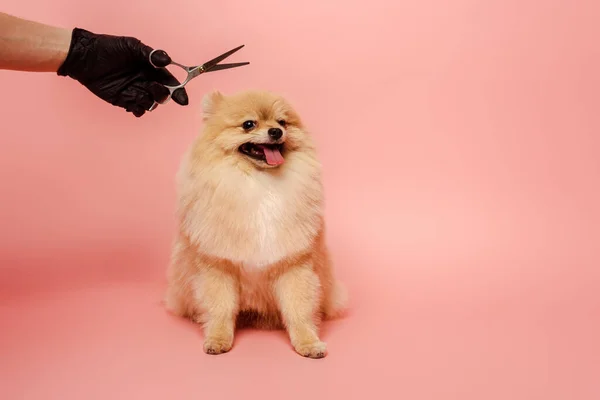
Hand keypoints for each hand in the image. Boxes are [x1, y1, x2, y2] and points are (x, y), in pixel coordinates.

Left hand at [57, 28, 187, 116]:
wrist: (85, 57)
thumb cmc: (109, 48)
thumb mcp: (131, 46)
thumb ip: (150, 54)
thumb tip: (167, 61)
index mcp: (151, 68)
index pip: (169, 81)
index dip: (178, 90)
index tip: (182, 99)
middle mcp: (145, 81)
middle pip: (162, 94)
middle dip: (162, 95)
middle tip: (154, 89)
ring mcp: (135, 91)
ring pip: (151, 103)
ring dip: (149, 102)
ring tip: (138, 94)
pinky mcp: (123, 100)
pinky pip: (137, 109)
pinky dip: (138, 110)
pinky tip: (133, 106)